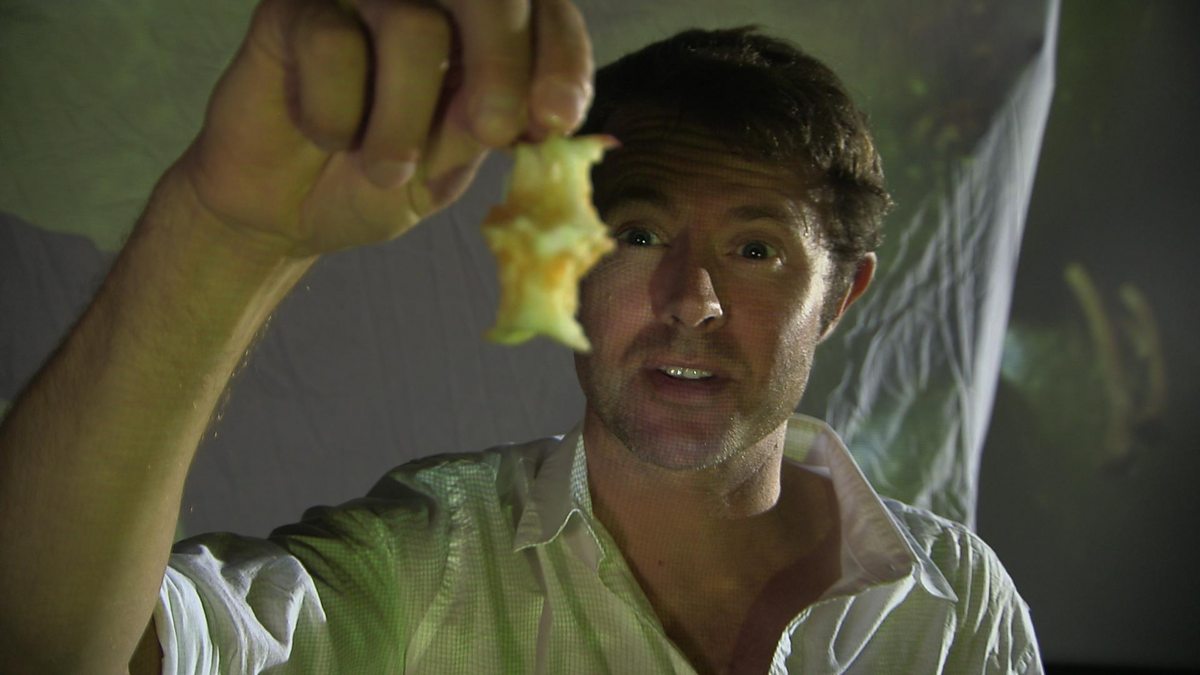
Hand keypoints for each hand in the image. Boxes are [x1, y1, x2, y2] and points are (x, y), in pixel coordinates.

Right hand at [176, 0, 592, 257]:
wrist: (284, 212)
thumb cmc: (373, 185)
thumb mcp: (445, 173)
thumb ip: (481, 133)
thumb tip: (526, 112)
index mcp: (484, 37)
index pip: (544, 14)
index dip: (562, 58)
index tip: (555, 120)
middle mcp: (429, 2)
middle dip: (501, 66)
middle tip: (493, 132)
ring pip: (412, 24)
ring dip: (402, 121)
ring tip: (383, 170)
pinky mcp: (296, 8)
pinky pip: (331, 43)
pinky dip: (334, 110)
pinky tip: (322, 132)